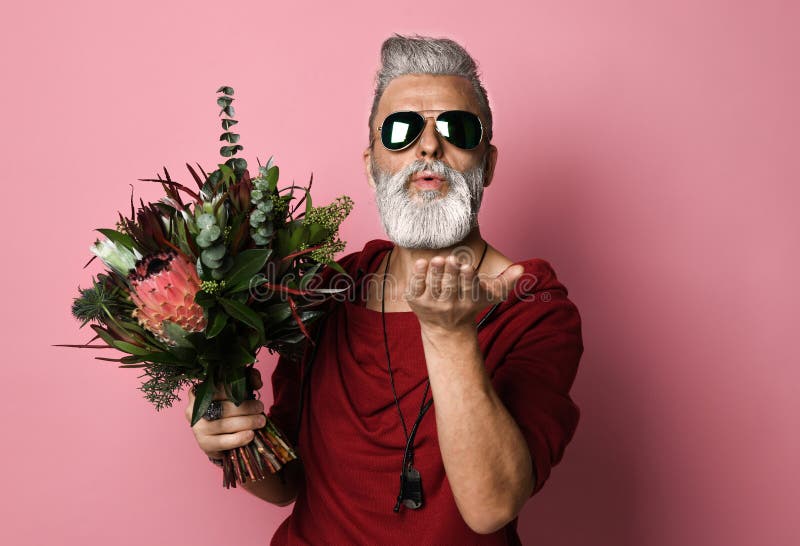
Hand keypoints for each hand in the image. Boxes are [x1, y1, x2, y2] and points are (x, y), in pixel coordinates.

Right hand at [184, 367, 265, 460]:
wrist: (220, 436)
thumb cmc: (230, 409)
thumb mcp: (237, 391)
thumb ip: (247, 380)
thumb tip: (257, 381)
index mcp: (200, 392)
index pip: (217, 387)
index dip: (236, 386)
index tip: (253, 388)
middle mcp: (194, 409)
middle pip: (222, 407)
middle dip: (245, 407)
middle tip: (260, 407)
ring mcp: (198, 427)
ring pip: (224, 424)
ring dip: (246, 422)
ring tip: (260, 421)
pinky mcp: (204, 443)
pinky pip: (222, 441)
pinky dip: (239, 438)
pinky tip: (251, 435)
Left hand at [405, 255, 524, 333]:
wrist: (446, 327)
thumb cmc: (471, 303)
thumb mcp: (491, 295)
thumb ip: (506, 281)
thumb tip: (521, 268)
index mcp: (468, 300)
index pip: (468, 289)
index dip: (467, 278)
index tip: (467, 266)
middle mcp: (449, 303)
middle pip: (450, 287)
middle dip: (451, 273)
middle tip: (451, 259)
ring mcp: (431, 303)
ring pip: (433, 287)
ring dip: (435, 273)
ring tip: (437, 259)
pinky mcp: (416, 301)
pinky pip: (416, 287)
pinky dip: (418, 276)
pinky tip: (421, 262)